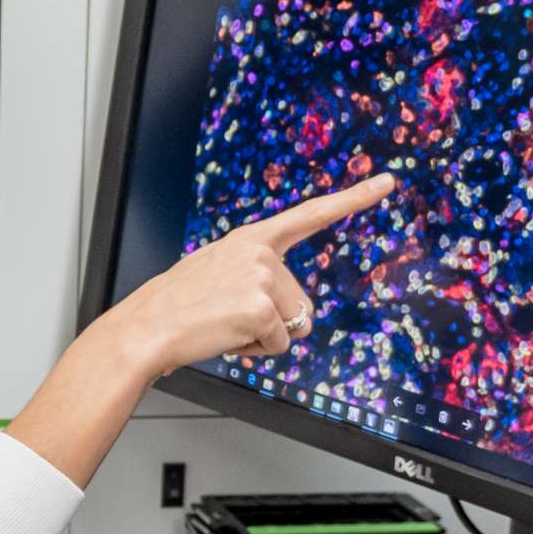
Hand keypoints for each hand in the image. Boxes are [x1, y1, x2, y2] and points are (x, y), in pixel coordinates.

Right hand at [111, 172, 394, 371]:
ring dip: (263, 337)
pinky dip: (256, 351)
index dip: (353, 199)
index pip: (309, 215)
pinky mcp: (261, 308)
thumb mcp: (216, 273)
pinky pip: (280, 344)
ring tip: (224, 325)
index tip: (387, 182)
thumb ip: (252, 274)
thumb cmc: (175, 307)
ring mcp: (262, 277)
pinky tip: (226, 337)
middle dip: (273, 321)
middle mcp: (260, 252)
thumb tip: (280, 307)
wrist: (145, 328)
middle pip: (301, 302)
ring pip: (293, 325)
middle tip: (228, 318)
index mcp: (250, 240)